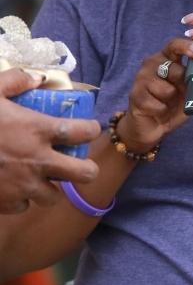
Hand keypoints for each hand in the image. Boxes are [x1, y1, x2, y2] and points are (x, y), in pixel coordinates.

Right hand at [0, 69, 99, 212]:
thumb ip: (15, 81)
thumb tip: (38, 78)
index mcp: (38, 130)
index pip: (84, 132)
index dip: (92, 130)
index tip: (88, 130)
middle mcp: (38, 160)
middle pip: (85, 174)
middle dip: (86, 170)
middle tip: (79, 166)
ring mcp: (23, 186)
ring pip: (54, 197)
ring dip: (50, 188)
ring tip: (41, 178)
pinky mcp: (5, 203)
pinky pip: (24, 206)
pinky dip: (21, 199)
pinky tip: (12, 188)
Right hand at [121, 38, 192, 151]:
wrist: (150, 126)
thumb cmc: (171, 104)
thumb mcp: (187, 90)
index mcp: (165, 59)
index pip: (174, 45)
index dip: (187, 46)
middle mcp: (150, 65)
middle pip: (173, 69)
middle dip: (182, 83)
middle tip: (179, 92)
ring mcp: (140, 79)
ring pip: (166, 89)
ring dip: (171, 100)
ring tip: (165, 103)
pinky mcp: (135, 96)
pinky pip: (158, 105)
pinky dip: (162, 111)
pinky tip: (157, 111)